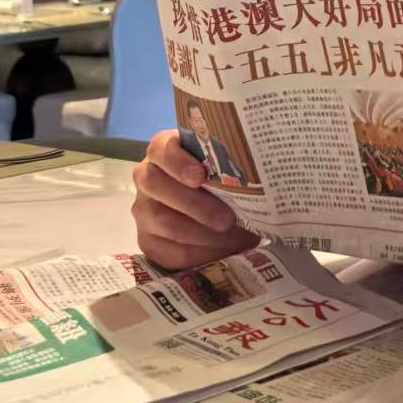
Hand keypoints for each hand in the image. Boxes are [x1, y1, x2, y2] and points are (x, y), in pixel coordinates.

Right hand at [132, 130, 259, 270]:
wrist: (224, 214)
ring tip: (231, 237)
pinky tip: (221, 251)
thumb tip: (258, 178)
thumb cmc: (226, 182)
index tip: (200, 175)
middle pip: (156, 184)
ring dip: (200, 232)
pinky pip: (168, 250)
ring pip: (162, 220)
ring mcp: (144, 210)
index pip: (162, 149)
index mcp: (165, 151)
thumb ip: (231, 167)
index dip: (178, 162)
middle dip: (193, 203)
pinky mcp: (149, 241)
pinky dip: (198, 253)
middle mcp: (148, 177)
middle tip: (226, 218)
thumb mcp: (228, 170)